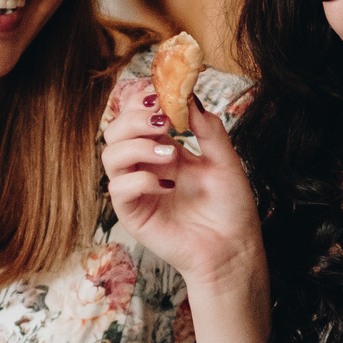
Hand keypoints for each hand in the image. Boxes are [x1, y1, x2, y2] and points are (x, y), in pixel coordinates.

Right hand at [101, 100, 261, 293]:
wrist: (233, 247)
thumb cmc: (230, 208)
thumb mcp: (225, 160)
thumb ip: (207, 129)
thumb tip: (189, 97)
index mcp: (164, 150)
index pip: (136, 117)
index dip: (140, 102)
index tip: (159, 96)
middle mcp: (145, 167)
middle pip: (115, 131)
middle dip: (134, 119)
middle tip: (163, 123)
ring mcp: (136, 190)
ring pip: (109, 155)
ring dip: (137, 147)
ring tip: (170, 155)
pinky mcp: (132, 214)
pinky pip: (118, 188)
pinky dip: (140, 181)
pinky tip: (168, 186)